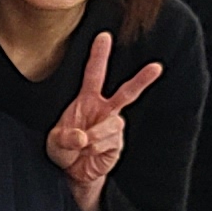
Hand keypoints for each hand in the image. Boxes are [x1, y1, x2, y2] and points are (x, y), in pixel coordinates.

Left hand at [41, 33, 160, 210]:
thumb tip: (83, 137)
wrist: (72, 174)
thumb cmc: (63, 150)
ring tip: (82, 146)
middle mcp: (104, 110)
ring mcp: (113, 127)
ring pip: (111, 124)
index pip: (94, 74)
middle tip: (157, 67)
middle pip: (127, 92)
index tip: (104, 36)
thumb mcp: (55, 142)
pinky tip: (89, 153)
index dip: (99, 55)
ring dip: (95, 135)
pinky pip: (110, 142)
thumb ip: (65, 138)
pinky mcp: (118, 144)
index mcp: (87, 100)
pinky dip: (96, 148)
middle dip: (142, 80)